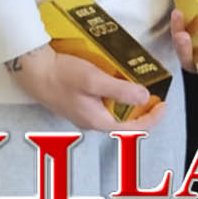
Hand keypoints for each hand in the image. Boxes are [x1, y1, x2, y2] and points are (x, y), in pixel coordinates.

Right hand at [3, 44, 166, 132]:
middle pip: (125, 121)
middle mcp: (91, 121)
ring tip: (142, 85)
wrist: (32, 70)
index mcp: (97, 120)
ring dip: (130, 102)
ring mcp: (84, 112)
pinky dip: (117, 95)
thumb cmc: (62, 75)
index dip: (152, 118)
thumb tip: (145, 98)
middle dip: (143, 110)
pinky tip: (120, 80)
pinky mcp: (78, 102)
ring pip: (115, 112)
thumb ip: (120, 90)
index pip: (133, 128)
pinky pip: (104, 103)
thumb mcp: (94, 80)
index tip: (165, 104)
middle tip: (156, 94)